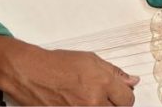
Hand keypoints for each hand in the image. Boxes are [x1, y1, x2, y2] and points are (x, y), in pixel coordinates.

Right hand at [0, 36, 138, 105]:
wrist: (29, 73)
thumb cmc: (55, 64)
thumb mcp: (88, 60)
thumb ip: (113, 72)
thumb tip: (132, 81)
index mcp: (102, 83)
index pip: (128, 99)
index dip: (124, 95)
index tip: (118, 93)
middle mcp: (94, 101)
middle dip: (112, 103)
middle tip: (100, 96)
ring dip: (99, 106)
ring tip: (86, 98)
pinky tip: (77, 102)